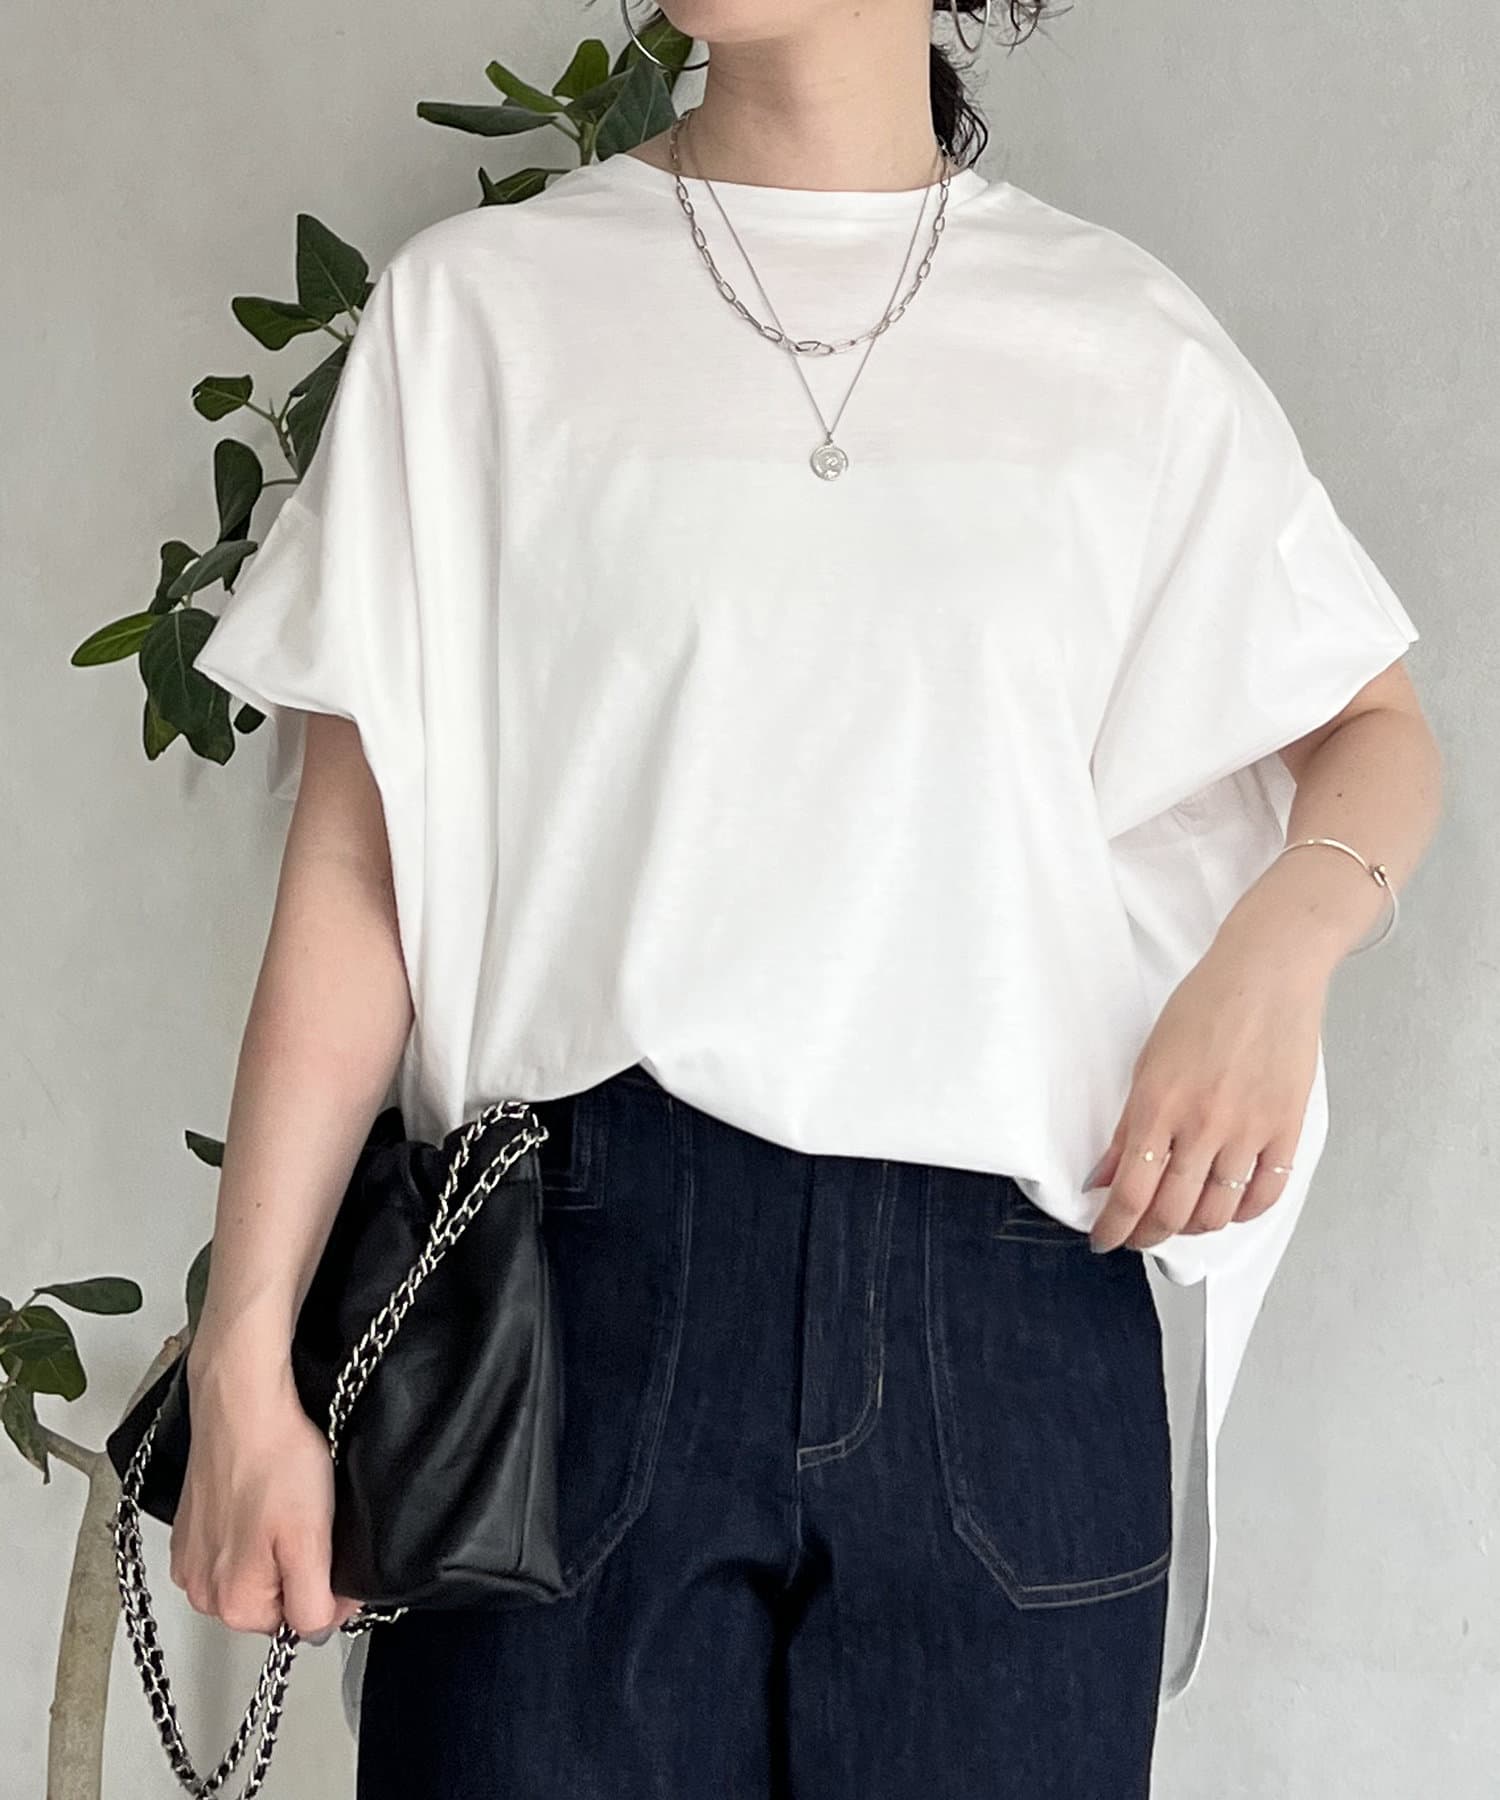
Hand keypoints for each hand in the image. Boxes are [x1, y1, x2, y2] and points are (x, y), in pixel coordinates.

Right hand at [170, 1359, 363, 1642]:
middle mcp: (201, 1589)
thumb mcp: (312, 1541)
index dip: (325, 1586)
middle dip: (295, 1565)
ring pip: (254, 1569)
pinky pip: (232, 1544)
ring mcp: (190, 1557)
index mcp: (233, 1604)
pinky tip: (260, 1494)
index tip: (327, 1548)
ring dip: (273, 1544)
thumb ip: (315, 1602)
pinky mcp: (189, 1527)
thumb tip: (321, 1628)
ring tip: (281, 1502)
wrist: (242, 1403)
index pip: (299, 1622)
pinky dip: (251, 1525)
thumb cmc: (275, 1460)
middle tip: (302, 1520)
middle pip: (273, 1598)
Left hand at [1085, 939, 1324, 1253]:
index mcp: (1159, 1104)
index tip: (1105, 1238)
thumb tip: (1106, 1177)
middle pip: (1172, 1212)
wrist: (1267, 973)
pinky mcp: (1286, 1129)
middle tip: (1137, 1236)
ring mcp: (1249, 1130)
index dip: (1114, 1228)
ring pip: (1217, 1212)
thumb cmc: (1204, 1006)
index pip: (1130, 1192)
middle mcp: (1203, 1124)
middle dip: (1147, 1236)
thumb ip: (1129, 1127)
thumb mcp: (1148, 1062)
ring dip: (1191, 1228)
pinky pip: (1264, 1194)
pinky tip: (1226, 1208)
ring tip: (1178, 1222)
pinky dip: (1242, 1213)